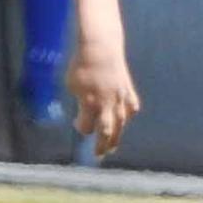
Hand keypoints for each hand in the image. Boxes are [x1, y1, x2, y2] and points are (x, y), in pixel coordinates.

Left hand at [67, 40, 140, 157]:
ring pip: (121, 123)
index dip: (81, 127)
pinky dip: (128, 115)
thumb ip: (77, 99)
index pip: (87, 127)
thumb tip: (82, 108)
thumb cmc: (81, 65)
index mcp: (90, 104)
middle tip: (99, 155)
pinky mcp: (127, 89)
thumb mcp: (71, 84)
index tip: (77, 124)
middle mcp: (107, 104)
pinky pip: (131, 107)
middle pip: (107, 131)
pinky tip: (126, 119)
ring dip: (117, 136)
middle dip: (102, 145)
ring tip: (113, 146)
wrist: (100, 47)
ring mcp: (120, 97)